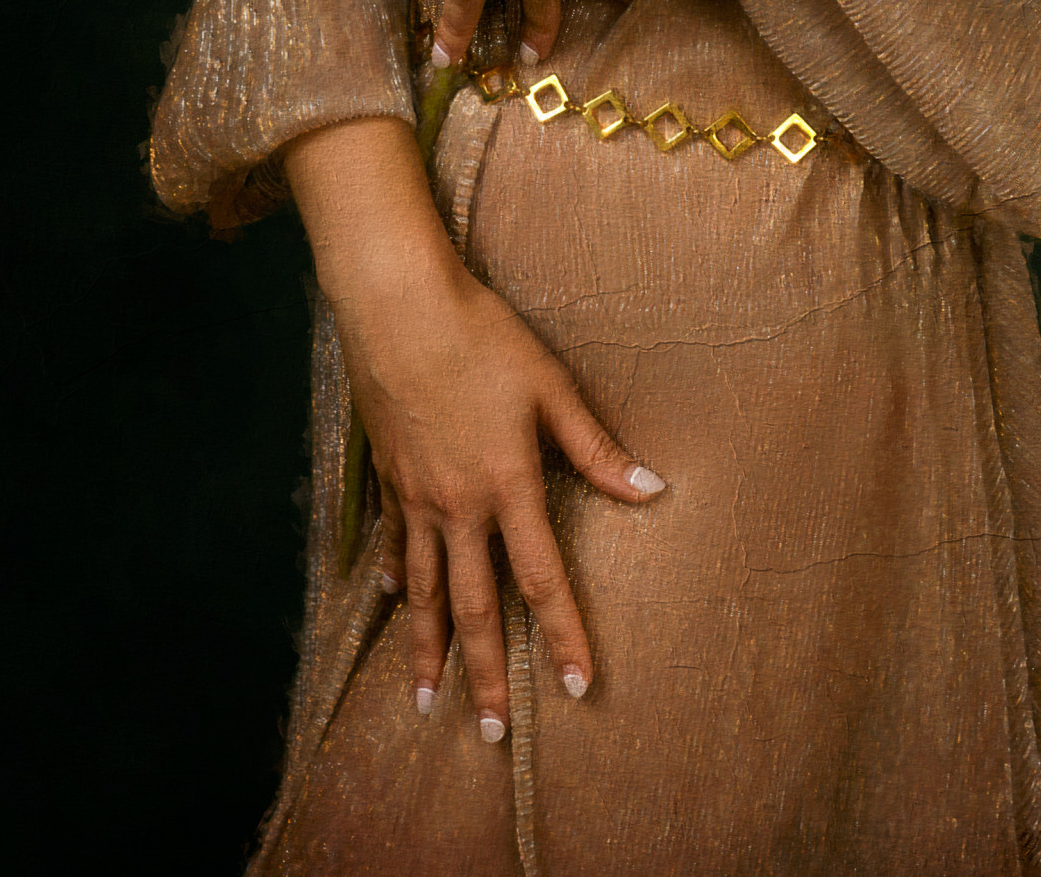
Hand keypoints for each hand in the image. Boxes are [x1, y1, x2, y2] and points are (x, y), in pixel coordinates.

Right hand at [284, 119, 664, 736]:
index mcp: (507, 484)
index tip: (580, 688)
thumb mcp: (551, 386)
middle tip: (491, 734)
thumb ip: (596, 448)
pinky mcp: (389, 474)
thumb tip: (652, 490)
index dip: (564, 636)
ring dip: (428, 649)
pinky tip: (393, 598)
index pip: (541, 580)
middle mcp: (458, 504)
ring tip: (429, 700)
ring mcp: (416, 494)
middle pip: (473, 607)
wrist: (399, 305)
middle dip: (486, 675)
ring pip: (422, 590)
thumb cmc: (484, 335)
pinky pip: (394, 541)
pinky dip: (396, 577)